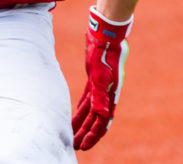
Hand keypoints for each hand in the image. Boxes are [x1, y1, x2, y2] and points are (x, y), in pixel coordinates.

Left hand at [72, 6, 131, 150]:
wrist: (105, 35)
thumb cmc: (104, 55)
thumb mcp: (100, 76)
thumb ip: (100, 96)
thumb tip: (102, 115)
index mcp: (109, 95)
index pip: (101, 121)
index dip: (93, 135)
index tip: (84, 146)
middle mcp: (106, 93)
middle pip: (95, 119)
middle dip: (86, 133)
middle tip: (76, 146)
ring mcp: (100, 86)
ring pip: (90, 110)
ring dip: (82, 123)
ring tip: (73, 135)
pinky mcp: (94, 79)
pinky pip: (87, 99)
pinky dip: (82, 109)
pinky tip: (76, 114)